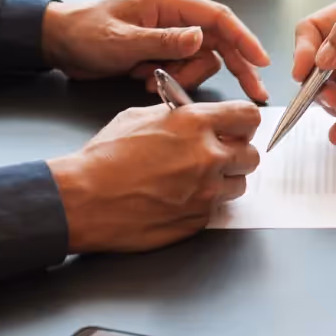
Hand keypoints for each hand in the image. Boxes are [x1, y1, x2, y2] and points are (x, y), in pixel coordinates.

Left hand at [42, 0, 270, 101]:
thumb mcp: (123, 40)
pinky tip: (145, 80)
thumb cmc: (85, 32)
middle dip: (237, 67)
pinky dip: (171, 80)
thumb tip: (199, 38)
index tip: (262, 61)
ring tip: (153, 81)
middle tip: (255, 92)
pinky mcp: (162, 53)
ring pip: (201, 61)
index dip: (244, 39)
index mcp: (169, 3)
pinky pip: (182, 70)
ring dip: (184, 77)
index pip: (218, 18)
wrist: (59, 44)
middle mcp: (175, 18)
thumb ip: (163, 41)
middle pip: (220, 42)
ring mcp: (170, 36)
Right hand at [46, 102, 261, 252]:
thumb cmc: (104, 160)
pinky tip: (178, 198)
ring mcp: (206, 192)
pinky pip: (216, 209)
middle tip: (217, 156)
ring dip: (223, 181)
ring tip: (193, 179)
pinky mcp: (198, 219)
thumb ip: (177, 116)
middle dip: (236, 155)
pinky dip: (203, 204)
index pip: (248, 117)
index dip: (244, 123)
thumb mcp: (138, 117)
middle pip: (251, 155)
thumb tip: (193, 117)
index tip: (238, 128)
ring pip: (238, 185)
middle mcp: (208, 157)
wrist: (84, 200)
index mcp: (195, 124)